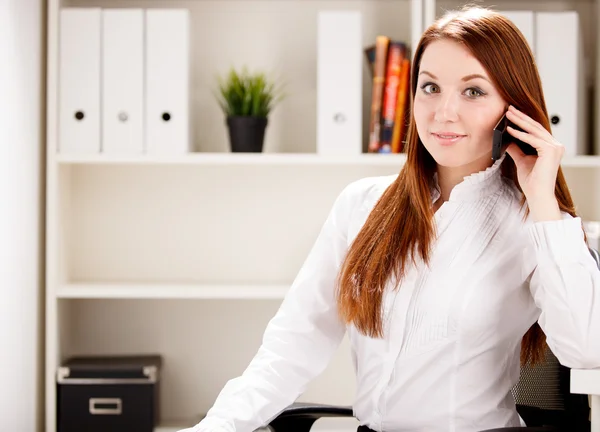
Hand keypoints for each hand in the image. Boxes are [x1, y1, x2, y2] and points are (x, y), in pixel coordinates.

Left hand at [504, 105, 562, 221]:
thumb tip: (507, 140)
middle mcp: (556, 145)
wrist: (537, 195)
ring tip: (508, 114)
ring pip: (534, 130)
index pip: (536, 130)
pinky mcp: (551, 151)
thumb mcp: (522, 161)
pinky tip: (510, 130)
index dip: (524, 121)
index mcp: (551, 147)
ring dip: (519, 121)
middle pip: (535, 127)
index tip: (512, 113)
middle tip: (508, 108)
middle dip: (521, 117)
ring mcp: (555, 147)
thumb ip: (517, 150)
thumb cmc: (532, 181)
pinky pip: (532, 139)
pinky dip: (520, 134)